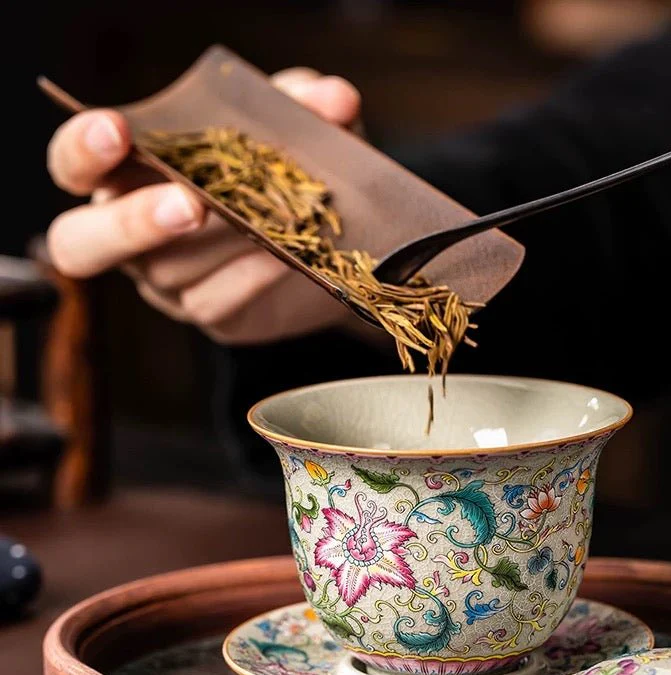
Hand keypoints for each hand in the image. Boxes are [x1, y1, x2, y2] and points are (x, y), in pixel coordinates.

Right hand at [46, 69, 362, 343]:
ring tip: (268, 221)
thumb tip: (332, 98)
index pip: (74, 166)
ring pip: (166, 272)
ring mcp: (169, 284)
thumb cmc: (288, 177)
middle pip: (81, 243)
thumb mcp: (295, 129)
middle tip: (189, 205)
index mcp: (130, 175)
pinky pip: (217, 301)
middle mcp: (134, 236)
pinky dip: (253, 275)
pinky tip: (287, 256)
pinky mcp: (214, 316)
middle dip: (130, 222)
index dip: (82, 151)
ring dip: (217, 244)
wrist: (334, 252)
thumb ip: (302, 105)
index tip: (115, 131)